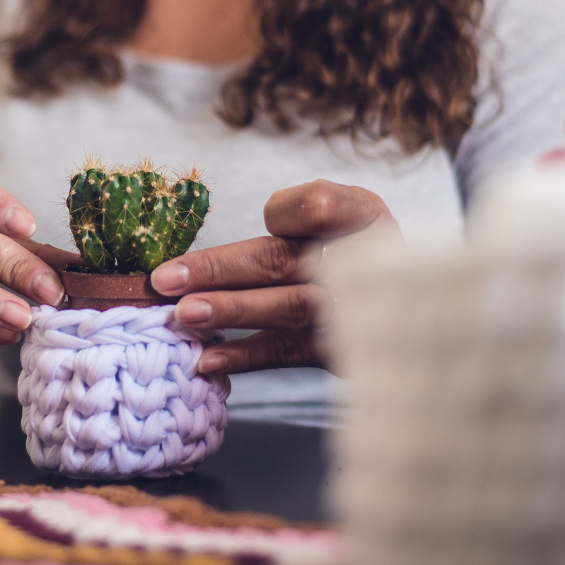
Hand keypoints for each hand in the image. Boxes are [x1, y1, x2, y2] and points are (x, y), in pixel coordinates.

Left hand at [148, 180, 398, 373]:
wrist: (398, 305)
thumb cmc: (346, 244)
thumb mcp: (337, 210)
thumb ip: (300, 211)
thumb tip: (266, 225)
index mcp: (363, 215)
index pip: (321, 206)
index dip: (291, 212)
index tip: (265, 218)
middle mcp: (366, 262)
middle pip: (285, 262)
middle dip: (221, 270)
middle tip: (166, 279)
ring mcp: (354, 312)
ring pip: (287, 308)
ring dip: (231, 311)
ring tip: (184, 315)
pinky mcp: (340, 352)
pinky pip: (288, 351)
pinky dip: (246, 356)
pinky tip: (207, 358)